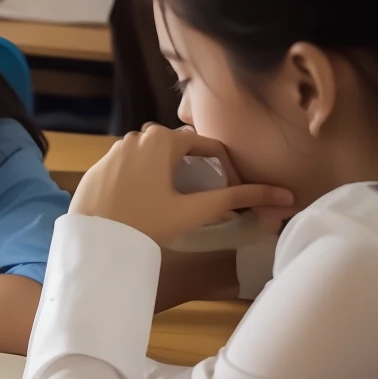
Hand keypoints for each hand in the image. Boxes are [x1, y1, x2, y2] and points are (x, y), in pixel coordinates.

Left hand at [71, 125, 296, 244]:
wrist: (93, 241)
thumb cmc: (145, 222)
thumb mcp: (194, 210)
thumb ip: (238, 199)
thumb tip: (284, 196)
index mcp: (161, 139)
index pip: (208, 146)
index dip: (227, 168)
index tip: (232, 193)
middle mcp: (135, 137)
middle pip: (180, 151)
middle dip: (200, 172)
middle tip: (209, 200)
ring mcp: (113, 152)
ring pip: (155, 158)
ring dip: (173, 176)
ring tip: (183, 203)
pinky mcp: (98, 169)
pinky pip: (131, 168)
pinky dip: (147, 180)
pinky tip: (151, 204)